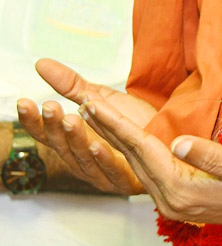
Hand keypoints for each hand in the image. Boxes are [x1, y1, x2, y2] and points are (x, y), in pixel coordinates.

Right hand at [16, 59, 154, 193]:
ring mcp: (104, 175)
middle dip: (54, 128)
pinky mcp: (127, 182)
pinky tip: (97, 143)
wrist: (171, 134)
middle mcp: (85, 163)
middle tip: (51, 107)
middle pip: (62, 149)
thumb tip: (41, 63)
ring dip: (77, 140)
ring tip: (71, 118)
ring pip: (83, 161)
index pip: (47, 135)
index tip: (25, 102)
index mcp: (75, 145)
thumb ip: (71, 85)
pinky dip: (103, 158)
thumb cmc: (134, 120)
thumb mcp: (99, 98)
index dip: (34, 121)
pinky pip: (112, 172)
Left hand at [79, 95, 221, 237]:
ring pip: (137, 163)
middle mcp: (171, 200)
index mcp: (183, 191)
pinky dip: (131, 148)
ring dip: (116, 138)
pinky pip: (147, 168)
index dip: (116, 125)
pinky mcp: (180, 196)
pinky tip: (124, 136)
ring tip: (95, 114)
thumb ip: (211, 156)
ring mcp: (174, 201)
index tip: (92, 103)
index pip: (142, 150)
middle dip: (107, 129)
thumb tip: (178, 143)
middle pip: (133, 157)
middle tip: (82, 101)